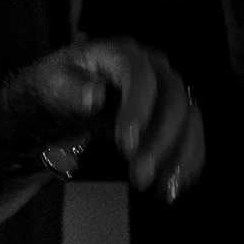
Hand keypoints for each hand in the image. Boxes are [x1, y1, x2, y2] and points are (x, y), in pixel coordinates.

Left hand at [7, 36, 206, 199]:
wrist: (65, 97)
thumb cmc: (58, 86)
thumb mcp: (52, 84)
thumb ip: (70, 89)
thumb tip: (95, 96)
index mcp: (122, 54)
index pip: (139, 76)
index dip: (138, 108)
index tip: (127, 144)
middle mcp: (154, 68)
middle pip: (172, 98)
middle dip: (160, 140)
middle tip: (140, 175)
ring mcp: (167, 90)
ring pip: (188, 119)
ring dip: (180, 155)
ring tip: (163, 189)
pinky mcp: (174, 114)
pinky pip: (191, 135)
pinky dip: (187, 161)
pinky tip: (174, 186)